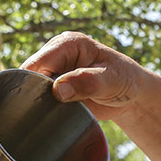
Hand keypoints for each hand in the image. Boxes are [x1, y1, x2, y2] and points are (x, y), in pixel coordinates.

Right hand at [21, 32, 148, 121]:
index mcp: (67, 44)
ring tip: (63, 112)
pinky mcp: (53, 89)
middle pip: (29, 77)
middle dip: (37, 95)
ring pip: (32, 91)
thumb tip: (59, 89)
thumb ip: (88, 82)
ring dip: (41, 105)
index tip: (47, 101)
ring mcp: (53, 73)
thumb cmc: (125, 80)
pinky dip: (45, 110)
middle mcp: (55, 55)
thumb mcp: (112, 80)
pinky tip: (58, 116)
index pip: (38, 62)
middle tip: (58, 110)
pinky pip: (40, 101)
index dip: (36, 82)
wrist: (131, 96)